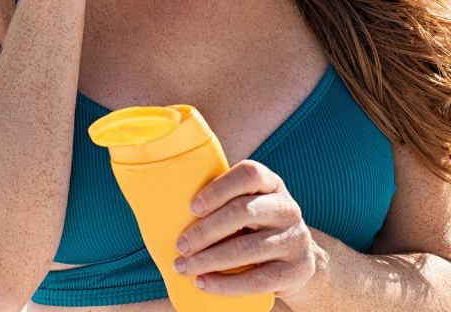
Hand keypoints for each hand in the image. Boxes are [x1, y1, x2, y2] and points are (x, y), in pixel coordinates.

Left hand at [171, 159, 324, 300]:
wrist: (297, 258)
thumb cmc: (254, 225)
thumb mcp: (247, 204)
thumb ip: (220, 200)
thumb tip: (161, 204)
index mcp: (271, 183)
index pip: (249, 174)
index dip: (219, 189)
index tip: (192, 208)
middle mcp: (287, 207)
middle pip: (243, 212)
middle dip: (205, 231)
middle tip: (180, 246)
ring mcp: (295, 238)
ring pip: (248, 249)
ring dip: (209, 260)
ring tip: (183, 266)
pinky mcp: (297, 269)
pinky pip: (258, 280)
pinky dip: (226, 284)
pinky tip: (203, 283)